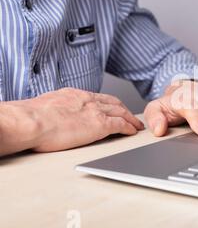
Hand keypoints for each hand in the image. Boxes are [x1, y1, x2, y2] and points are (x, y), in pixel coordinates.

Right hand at [0, 88, 143, 154]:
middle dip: (124, 109)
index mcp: (74, 95)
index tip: (113, 108)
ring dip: (131, 119)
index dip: (108, 103)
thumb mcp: (45, 106)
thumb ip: (55, 109)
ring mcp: (95, 111)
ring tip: (136, 125)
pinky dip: (129, 127)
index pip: (97, 98)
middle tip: (131, 116)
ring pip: (121, 112)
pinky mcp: (100, 125)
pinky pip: (121, 125)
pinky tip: (132, 131)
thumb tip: (50, 116)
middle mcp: (87, 100)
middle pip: (113, 103)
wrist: (31, 121)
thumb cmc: (30, 118)